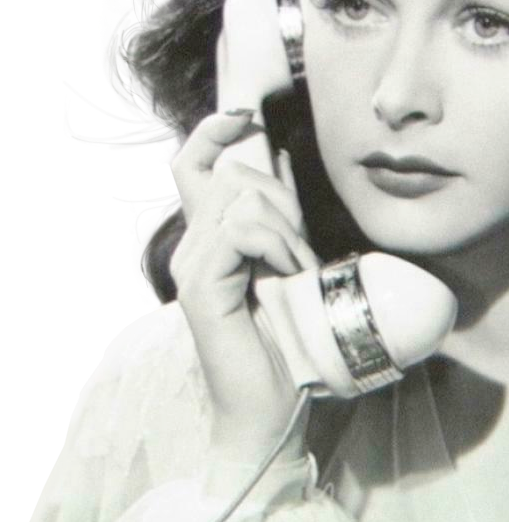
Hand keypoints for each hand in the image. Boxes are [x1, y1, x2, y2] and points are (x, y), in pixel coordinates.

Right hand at [169, 111, 319, 465]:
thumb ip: (278, 214)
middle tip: (302, 251)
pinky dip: (276, 245)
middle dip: (282, 200)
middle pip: (236, 176)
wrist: (273, 407)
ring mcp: (194, 267)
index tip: (243, 115)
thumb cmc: (288, 339)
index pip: (196, 165)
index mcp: (210, 238)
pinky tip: (287, 273)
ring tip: (299, 270)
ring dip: (286, 229)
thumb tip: (279, 157)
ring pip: (241, 200)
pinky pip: (240, 231)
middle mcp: (193, 246)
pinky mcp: (202, 289)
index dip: (215, 132)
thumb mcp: (289, 260)